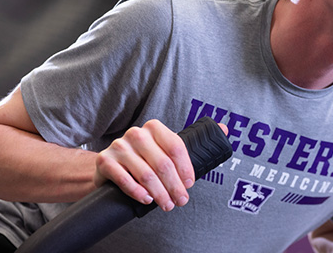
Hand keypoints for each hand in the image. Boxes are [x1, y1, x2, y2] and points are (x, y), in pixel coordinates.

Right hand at [94, 119, 227, 211]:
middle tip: (180, 201)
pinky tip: (147, 199)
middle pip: (163, 164)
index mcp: (154, 128)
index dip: (185, 169)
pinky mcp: (106, 161)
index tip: (190, 185)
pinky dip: (138, 192)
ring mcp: (119, 147)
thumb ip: (193, 142)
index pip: (176, 147)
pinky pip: (125, 180)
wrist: (108, 167)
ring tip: (167, 204)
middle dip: (175, 187)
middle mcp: (136, 134)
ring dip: (160, 193)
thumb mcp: (165, 149)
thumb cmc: (143, 160)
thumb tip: (226, 129)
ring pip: (146, 174)